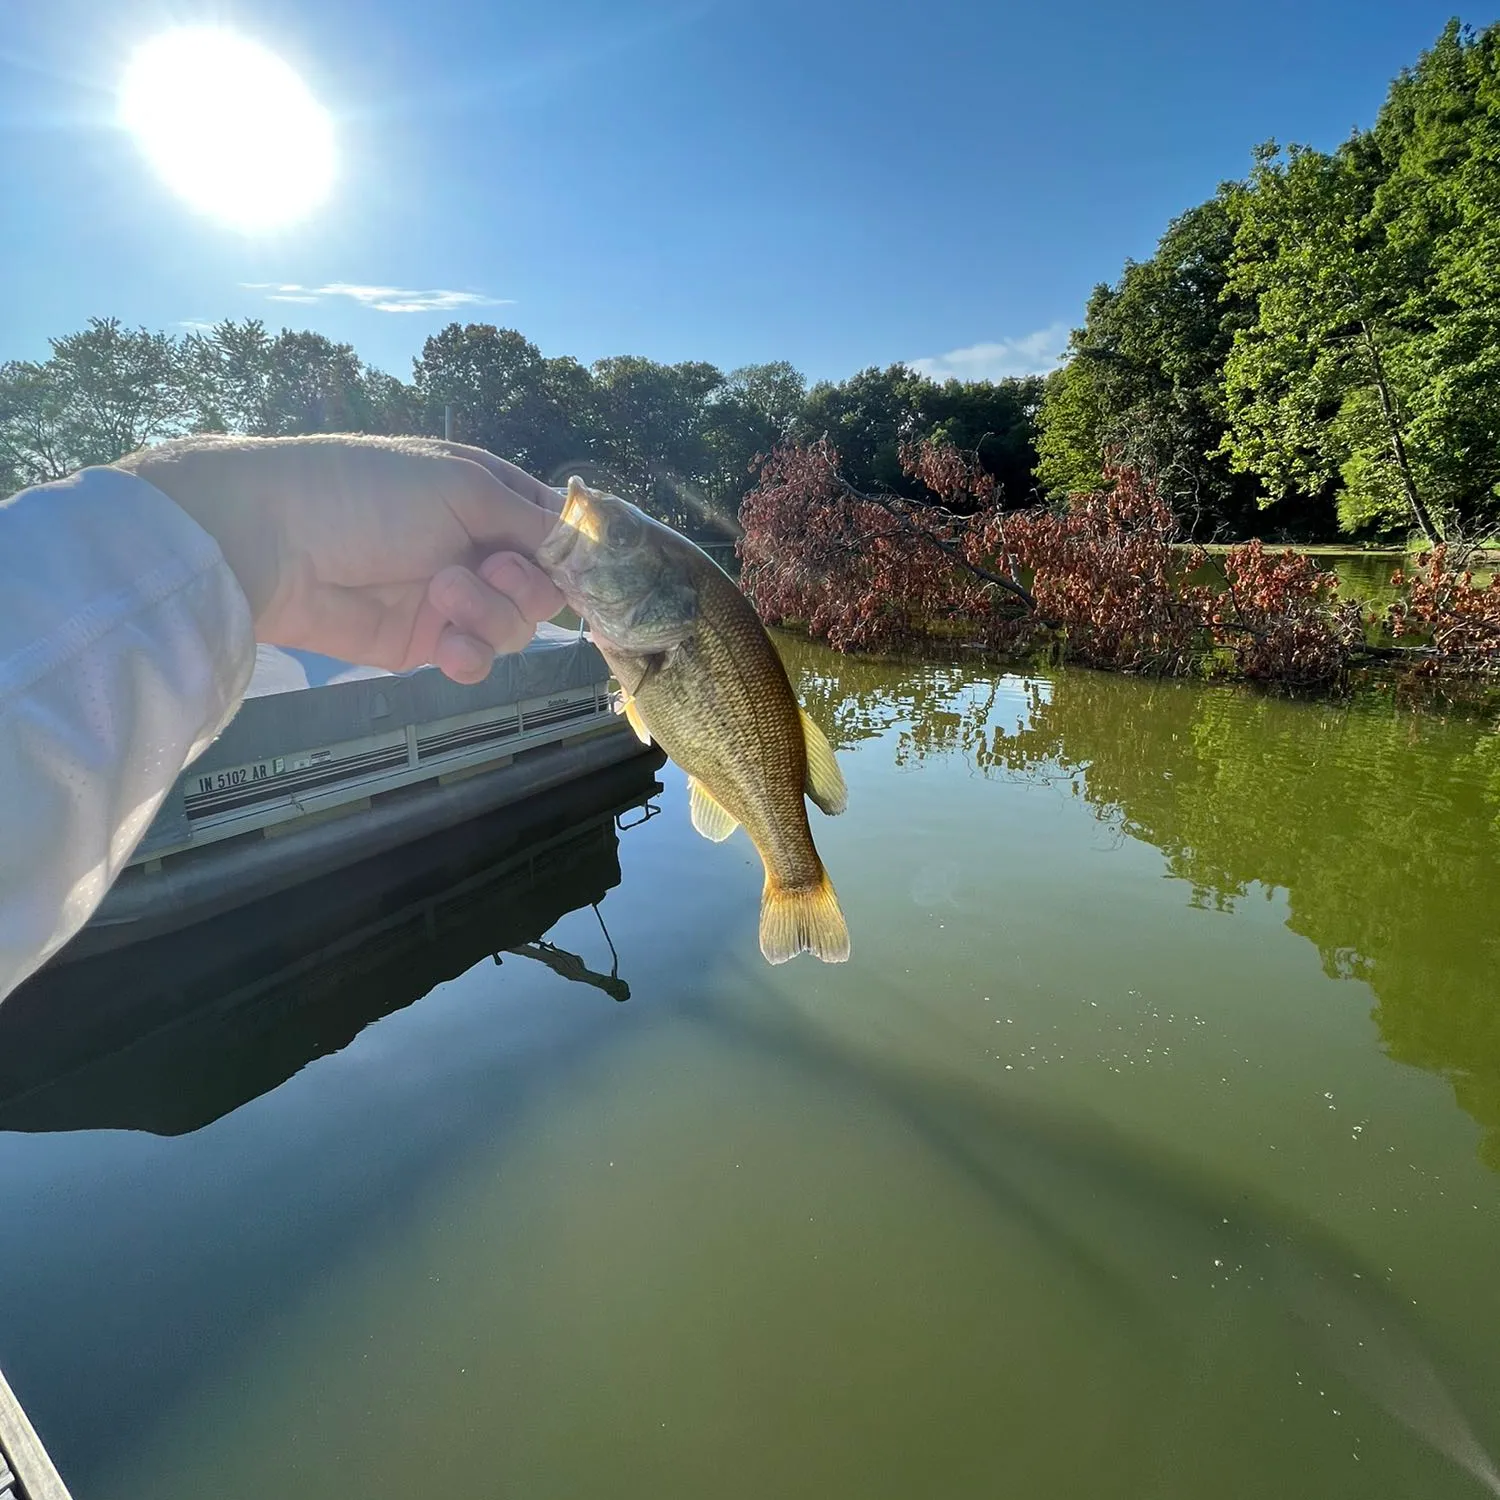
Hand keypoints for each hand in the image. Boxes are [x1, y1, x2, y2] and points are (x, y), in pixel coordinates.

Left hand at [115, 435, 565, 683]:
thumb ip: (533, 521)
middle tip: (490, 570)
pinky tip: (447, 648)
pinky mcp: (423, 643)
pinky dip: (471, 657)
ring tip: (443, 596)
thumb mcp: (462, 487)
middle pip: (544, 587)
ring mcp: (451, 597)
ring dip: (490, 616)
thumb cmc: (368, 492)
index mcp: (488, 494)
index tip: (590, 574)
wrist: (272, 542)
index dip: (578, 554)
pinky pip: (474, 660)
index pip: (556, 529)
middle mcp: (476, 545)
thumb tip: (593, 545)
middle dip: (526, 585)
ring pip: (513, 626)